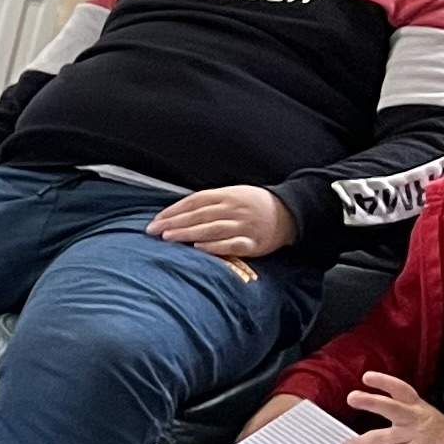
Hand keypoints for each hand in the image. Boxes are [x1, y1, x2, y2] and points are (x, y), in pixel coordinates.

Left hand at [149, 184, 291, 263]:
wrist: (290, 213)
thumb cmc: (253, 205)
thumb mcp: (233, 195)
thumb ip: (209, 202)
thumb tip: (177, 213)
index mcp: (227, 195)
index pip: (195, 202)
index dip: (174, 210)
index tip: (156, 220)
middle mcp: (235, 209)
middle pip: (199, 216)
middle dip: (174, 223)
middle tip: (154, 231)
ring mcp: (244, 226)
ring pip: (212, 229)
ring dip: (188, 233)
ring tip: (169, 238)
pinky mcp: (253, 243)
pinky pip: (232, 244)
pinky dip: (214, 246)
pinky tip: (198, 248)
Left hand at [344, 369, 443, 443]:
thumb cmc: (439, 433)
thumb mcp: (424, 415)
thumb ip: (402, 410)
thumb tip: (372, 405)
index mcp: (418, 407)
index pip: (401, 389)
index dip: (384, 382)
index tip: (367, 376)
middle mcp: (414, 419)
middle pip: (392, 408)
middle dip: (371, 402)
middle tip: (352, 397)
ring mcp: (412, 437)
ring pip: (382, 437)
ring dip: (361, 442)